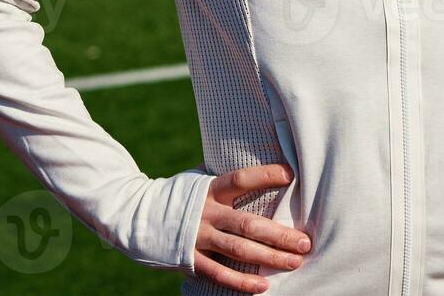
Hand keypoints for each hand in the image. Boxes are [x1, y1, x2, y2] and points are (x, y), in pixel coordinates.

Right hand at [192, 164, 311, 293]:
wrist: (138, 216)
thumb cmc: (180, 197)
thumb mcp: (199, 180)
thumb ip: (223, 178)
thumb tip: (257, 160)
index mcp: (210, 189)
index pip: (240, 179)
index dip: (265, 175)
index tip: (291, 175)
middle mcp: (206, 213)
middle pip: (249, 224)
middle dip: (280, 235)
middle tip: (305, 242)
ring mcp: (198, 237)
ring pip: (239, 249)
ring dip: (270, 258)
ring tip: (295, 262)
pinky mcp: (190, 258)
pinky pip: (219, 273)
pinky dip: (241, 281)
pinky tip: (263, 286)